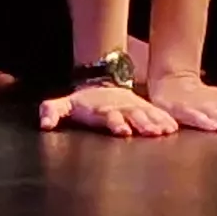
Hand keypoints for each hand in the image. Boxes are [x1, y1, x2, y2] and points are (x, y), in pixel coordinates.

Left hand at [41, 80, 180, 136]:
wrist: (102, 82)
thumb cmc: (84, 102)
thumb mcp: (65, 104)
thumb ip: (52, 111)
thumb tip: (44, 124)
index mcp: (102, 110)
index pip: (109, 117)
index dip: (115, 123)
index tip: (123, 131)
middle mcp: (120, 108)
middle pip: (132, 116)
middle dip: (141, 124)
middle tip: (150, 133)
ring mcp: (133, 107)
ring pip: (146, 115)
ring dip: (155, 123)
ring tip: (165, 131)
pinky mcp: (143, 108)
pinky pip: (155, 114)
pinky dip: (163, 120)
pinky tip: (172, 128)